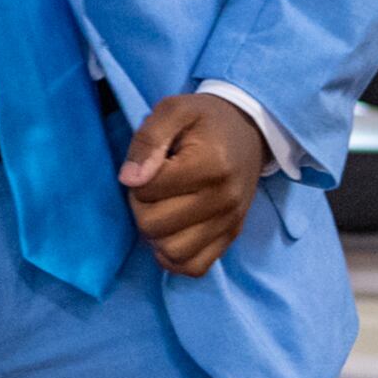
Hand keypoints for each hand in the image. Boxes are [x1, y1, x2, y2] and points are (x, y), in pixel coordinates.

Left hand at [118, 92, 258, 278]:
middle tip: (151, 187)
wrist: (248, 130)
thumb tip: (129, 179)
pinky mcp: (231, 236)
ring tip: (162, 208)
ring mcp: (230, 222)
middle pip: (154, 225)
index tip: (151, 163)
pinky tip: (172, 232)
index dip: (137, 178)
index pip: (148, 191)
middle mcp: (224, 199)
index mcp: (210, 164)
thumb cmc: (204, 119)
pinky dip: (174, 256)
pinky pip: (194, 267)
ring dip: (155, 234)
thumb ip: (148, 139)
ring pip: (171, 252)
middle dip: (140, 206)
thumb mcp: (173, 109)